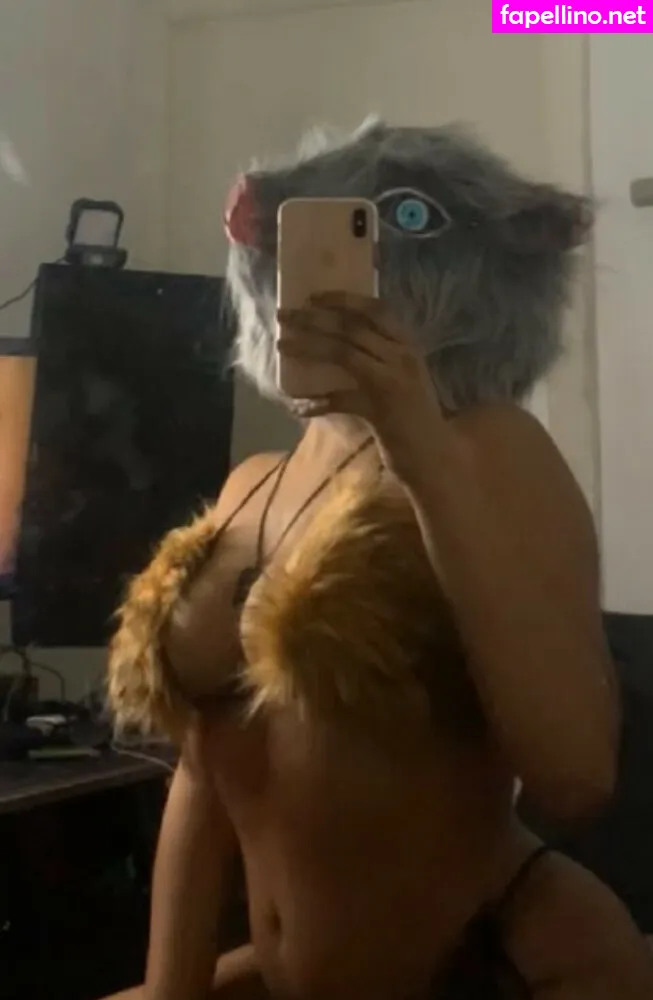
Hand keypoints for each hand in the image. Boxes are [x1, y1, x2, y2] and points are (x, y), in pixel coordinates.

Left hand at [277, 291, 449, 480]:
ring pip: (343, 353)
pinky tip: (298, 406)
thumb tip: (337, 340)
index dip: (343, 300)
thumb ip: (380, 356)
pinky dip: (318, 403)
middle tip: (284, 315)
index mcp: (408, 346)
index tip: (313, 297)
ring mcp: (391, 383)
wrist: (435, 455)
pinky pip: (341, 400)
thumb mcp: (403, 377)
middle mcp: (401, 358)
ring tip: (282, 344)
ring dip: (308, 347)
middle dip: (313, 319)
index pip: (375, 310)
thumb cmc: (416, 416)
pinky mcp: (379, 411)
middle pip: (351, 328)